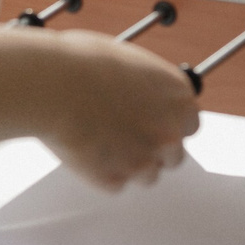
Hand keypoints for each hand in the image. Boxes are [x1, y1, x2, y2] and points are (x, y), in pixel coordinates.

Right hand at [0, 28, 199, 191]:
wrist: (55, 86)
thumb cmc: (83, 63)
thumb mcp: (128, 61)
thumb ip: (145, 85)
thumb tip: (139, 92)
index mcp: (177, 96)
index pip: (190, 123)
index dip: (169, 124)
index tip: (154, 123)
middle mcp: (169, 131)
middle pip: (174, 155)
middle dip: (153, 149)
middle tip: (127, 138)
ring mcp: (144, 160)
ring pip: (147, 175)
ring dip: (130, 164)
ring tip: (102, 144)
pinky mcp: (115, 181)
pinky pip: (114, 184)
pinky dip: (102, 174)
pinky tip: (85, 152)